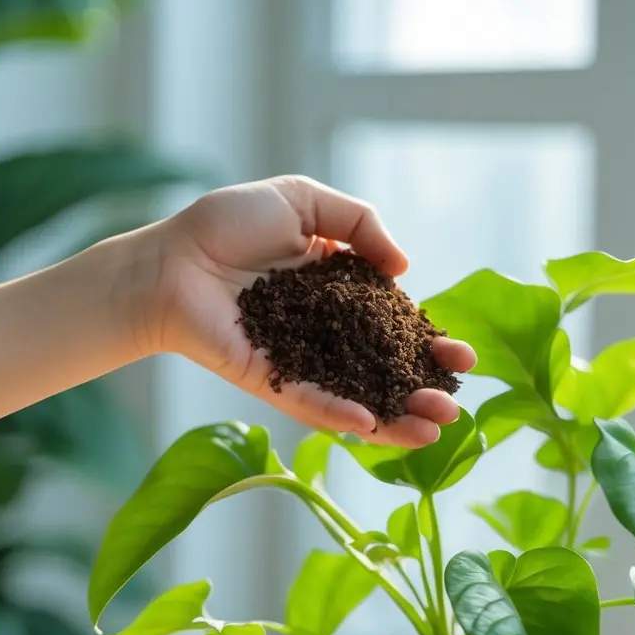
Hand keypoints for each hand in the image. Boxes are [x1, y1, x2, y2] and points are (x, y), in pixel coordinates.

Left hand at [135, 175, 475, 447]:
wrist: (172, 256)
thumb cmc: (227, 224)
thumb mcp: (304, 203)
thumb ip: (360, 224)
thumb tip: (403, 268)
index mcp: (339, 298)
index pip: (395, 331)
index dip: (428, 346)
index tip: (463, 359)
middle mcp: (325, 338)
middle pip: (383, 374)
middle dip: (423, 392)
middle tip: (454, 404)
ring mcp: (299, 365)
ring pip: (355, 399)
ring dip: (394, 419)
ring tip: (432, 431)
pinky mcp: (270, 381)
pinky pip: (309, 402)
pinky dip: (338, 415)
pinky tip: (370, 426)